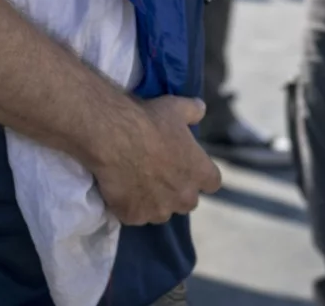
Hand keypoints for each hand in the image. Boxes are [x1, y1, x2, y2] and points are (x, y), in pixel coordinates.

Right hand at [90, 96, 222, 225]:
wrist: (113, 136)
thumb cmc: (148, 121)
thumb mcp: (175, 107)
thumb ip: (193, 110)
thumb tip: (201, 108)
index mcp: (200, 173)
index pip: (212, 182)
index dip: (199, 174)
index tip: (186, 166)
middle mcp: (185, 197)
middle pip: (187, 201)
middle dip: (177, 191)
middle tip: (158, 174)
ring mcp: (159, 210)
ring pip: (161, 211)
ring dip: (153, 201)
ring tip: (136, 182)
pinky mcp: (134, 216)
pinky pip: (135, 215)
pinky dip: (129, 206)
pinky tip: (119, 189)